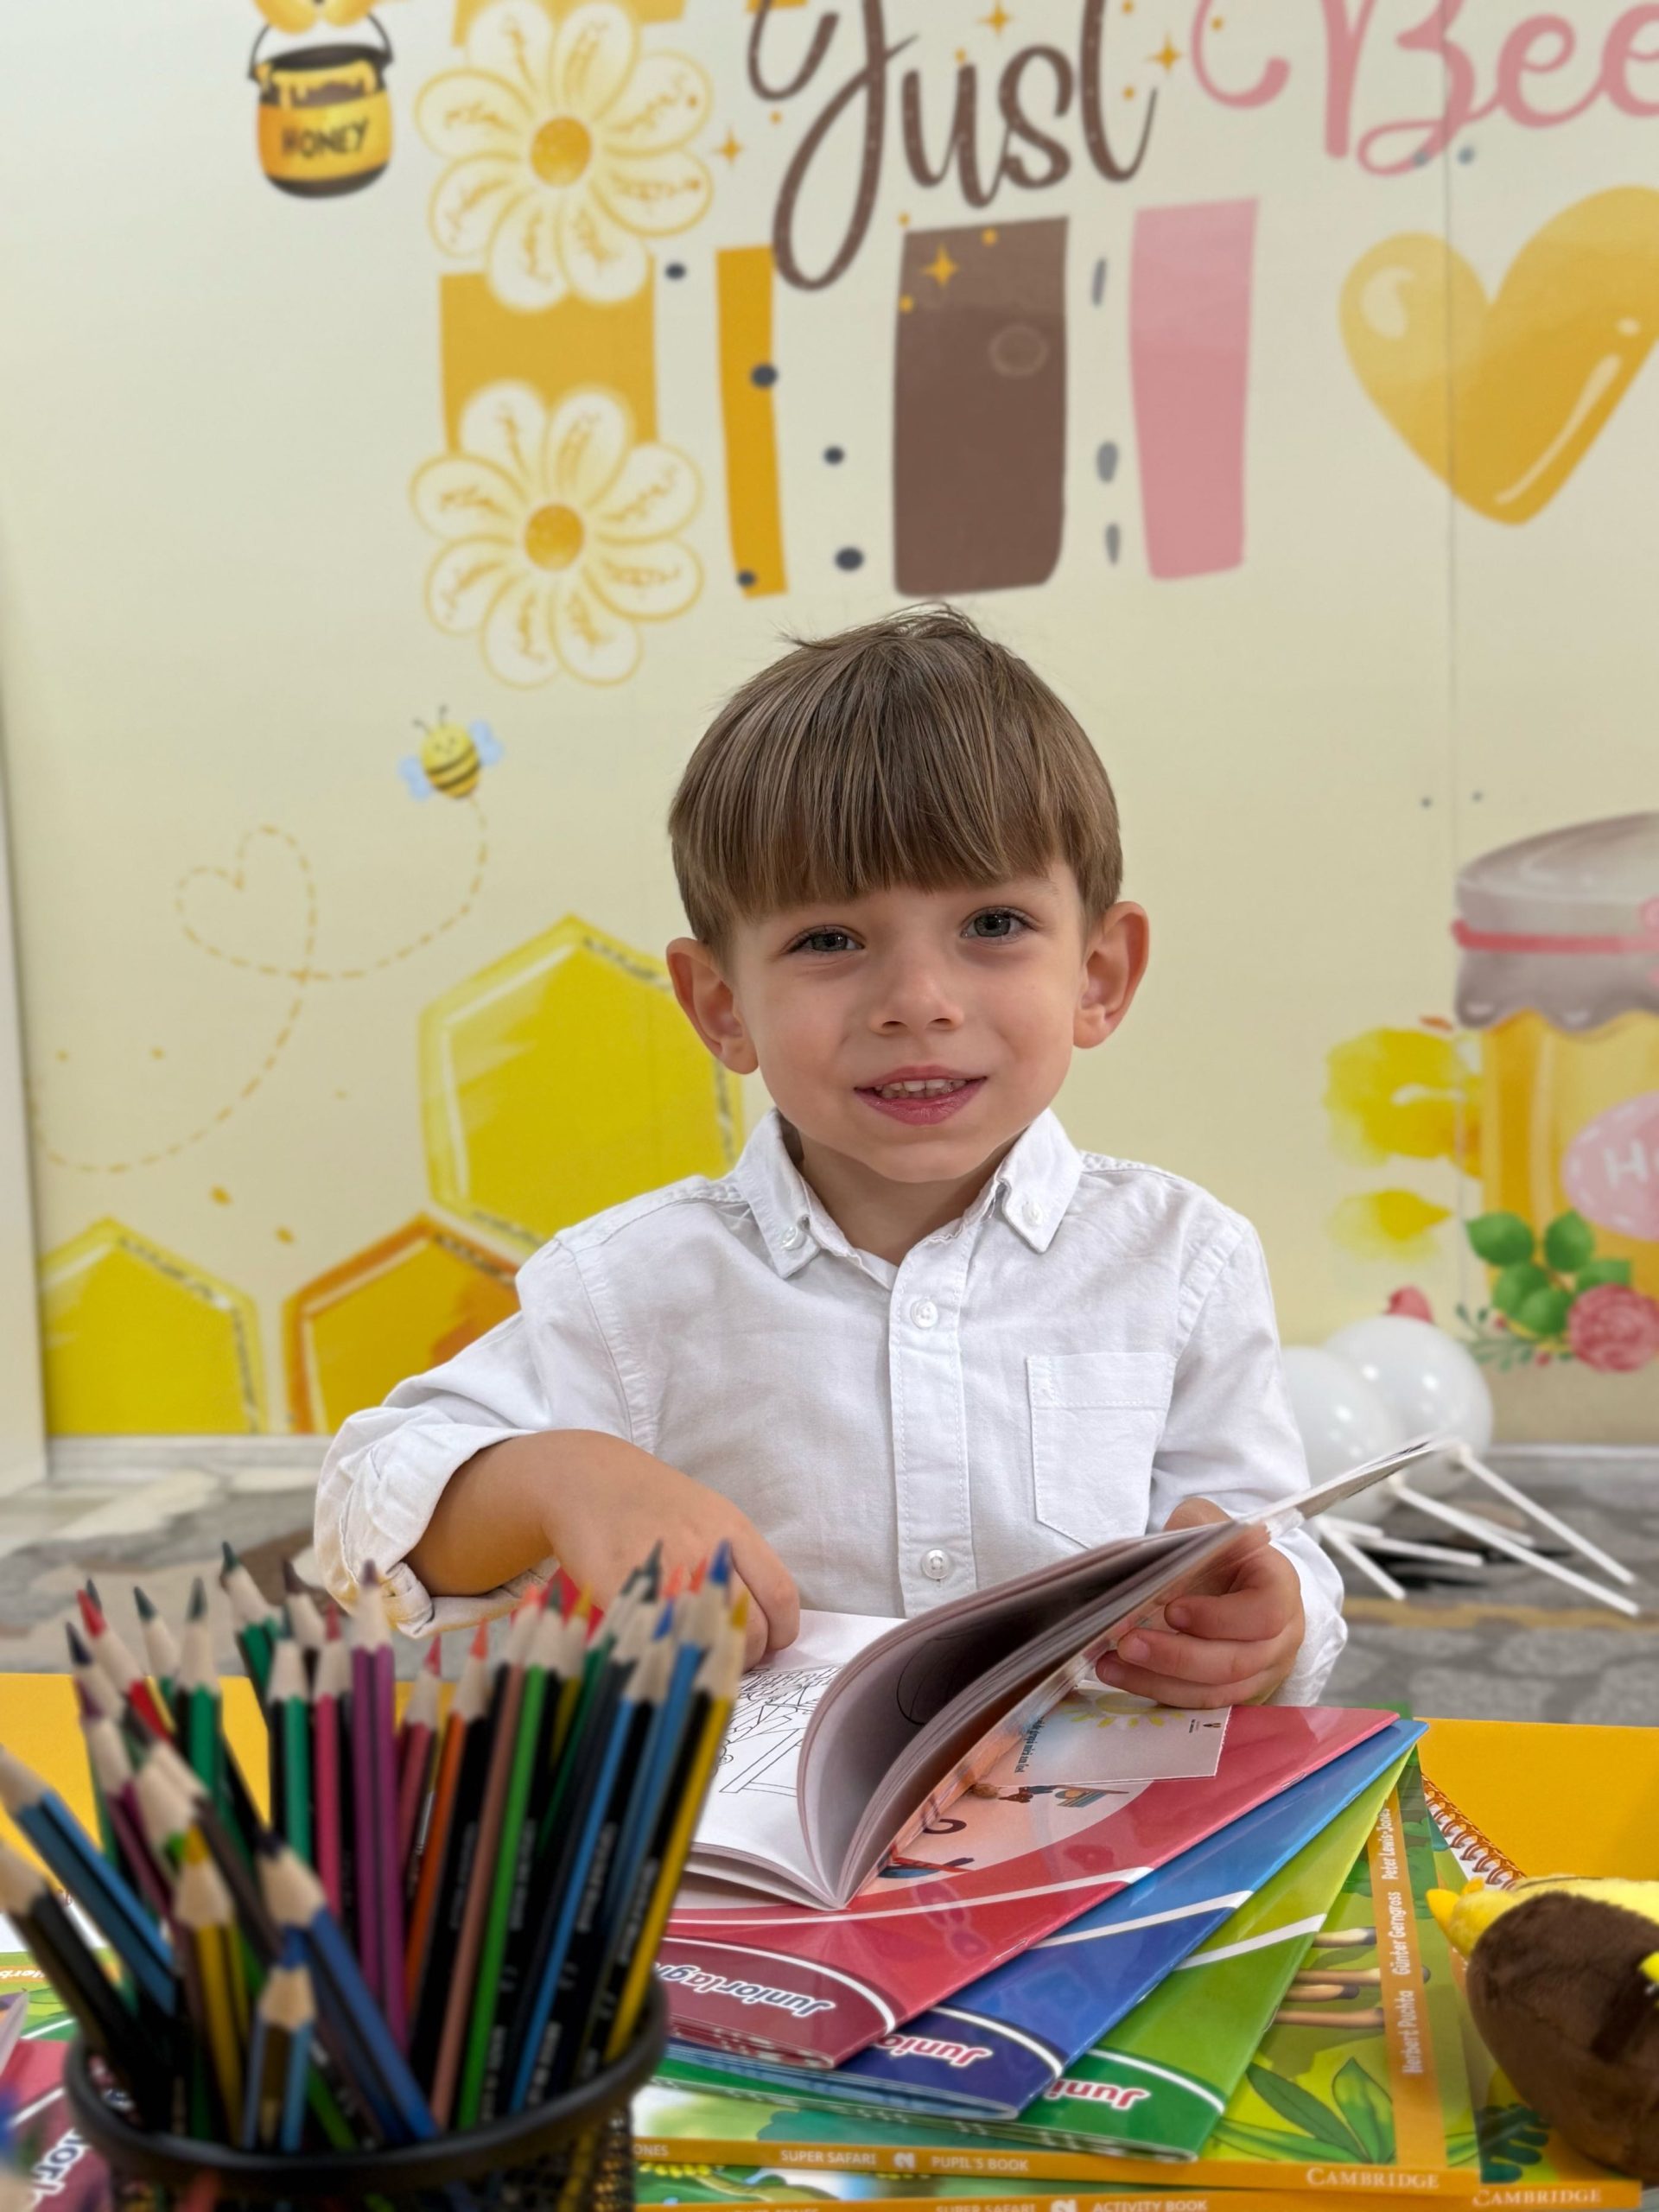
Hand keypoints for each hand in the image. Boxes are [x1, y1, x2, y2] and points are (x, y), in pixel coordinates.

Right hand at [542, 1433, 799, 1667]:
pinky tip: (666, 1647)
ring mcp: (670, 1577)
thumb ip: (739, 1558)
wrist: (587, 1479)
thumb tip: (760, 1609)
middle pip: (752, 1628)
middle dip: (748, 1653)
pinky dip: (671, 1655)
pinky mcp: (630, 1597)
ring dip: (712, 1659)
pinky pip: (666, 1642)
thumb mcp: (710, 1513)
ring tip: (698, 1652)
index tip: (769, 1640)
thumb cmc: (651, 1499)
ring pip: (713, 1643)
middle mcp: (708, 1555)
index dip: (780, 1630)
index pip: (780, 1596)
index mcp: (734, 1533)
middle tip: (730, 1652)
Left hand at [1093, 1497, 1303, 1707]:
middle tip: (1126, 1643)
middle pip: (1236, 1662)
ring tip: (1111, 1664)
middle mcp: (1282, 1635)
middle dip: (1176, 1657)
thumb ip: (1188, 1544)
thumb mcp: (1204, 1523)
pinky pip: (1201, 1702)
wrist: (1229, 1570)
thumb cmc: (1218, 1545)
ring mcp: (1264, 1669)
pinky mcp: (1238, 1690)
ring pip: (1216, 1690)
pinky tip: (1121, 1673)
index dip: (1218, 1618)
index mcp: (1281, 1586)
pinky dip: (1158, 1690)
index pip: (1264, 1613)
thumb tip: (1159, 1585)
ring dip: (1159, 1681)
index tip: (1171, 1610)